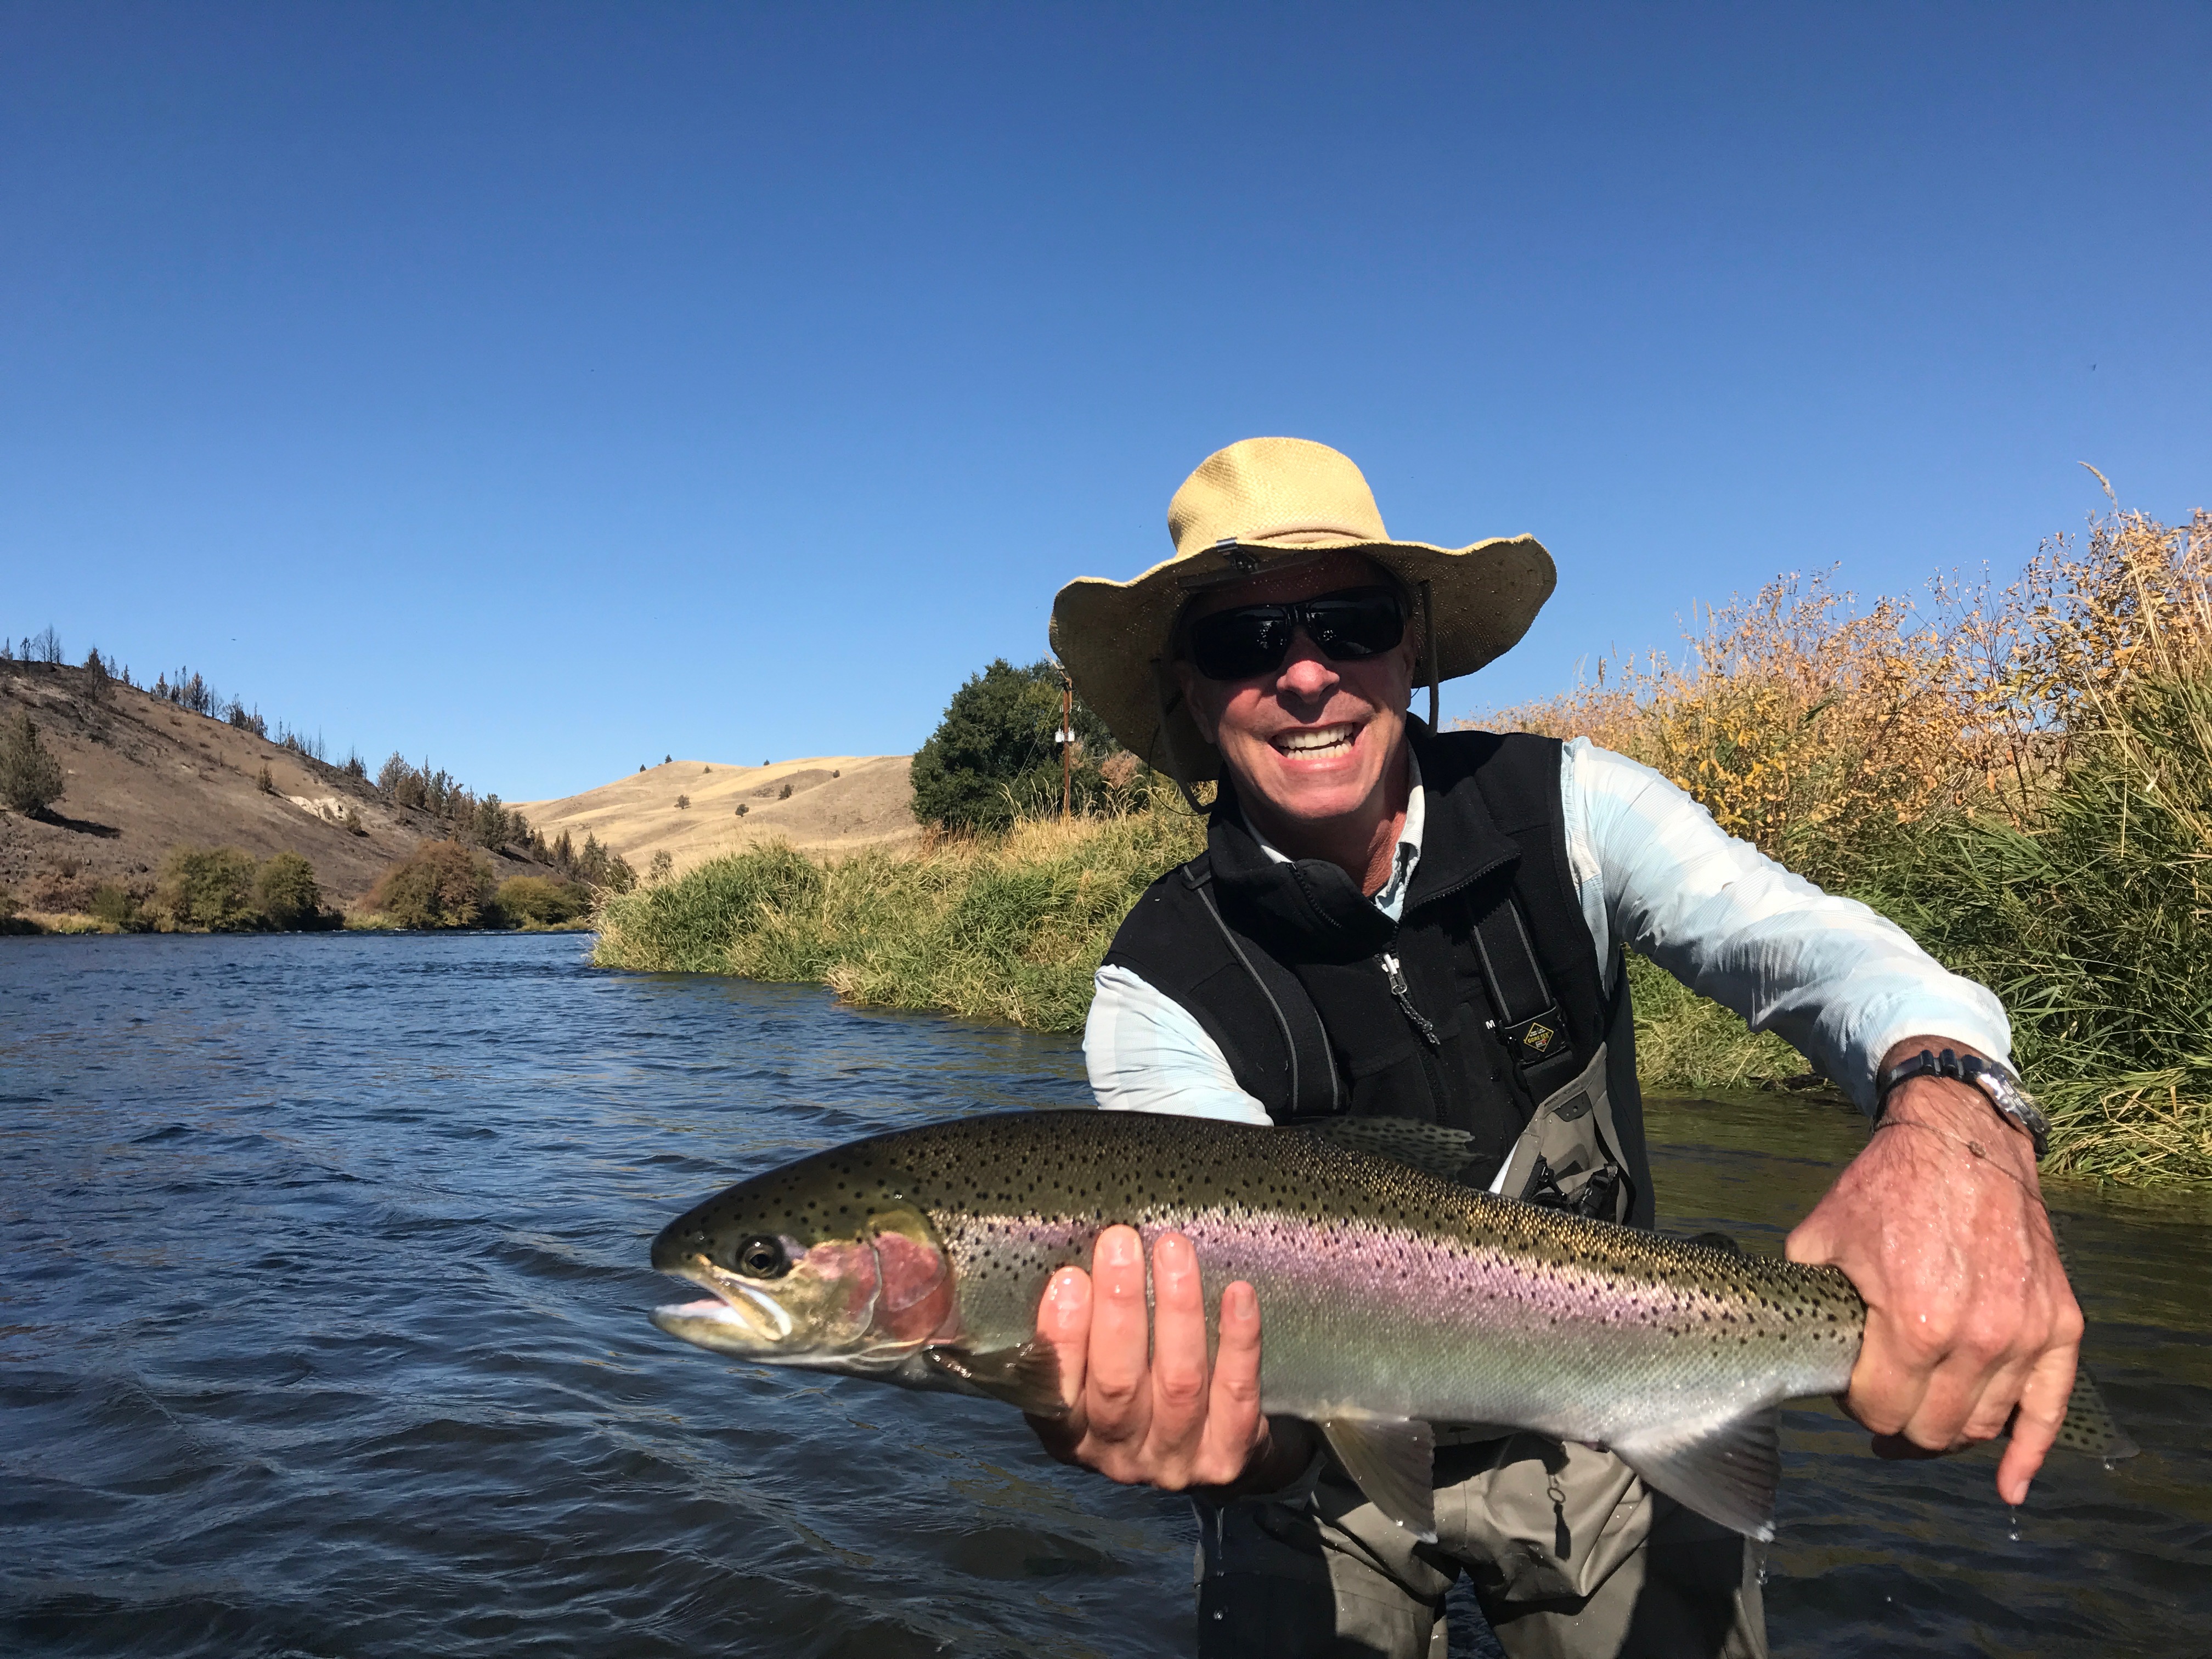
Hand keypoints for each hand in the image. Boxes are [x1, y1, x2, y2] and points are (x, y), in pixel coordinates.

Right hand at [1025, 1224, 1305, 1492]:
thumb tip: (1082, 1262)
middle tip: (1121, 1242)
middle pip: (1118, 1383)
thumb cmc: (1138, 1390)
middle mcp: (1119, 1455)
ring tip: (1174, 1251)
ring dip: (1178, 1310)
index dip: (1062, 1338)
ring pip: (1179, 1382)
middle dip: (1119, 1308)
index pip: (1056, 1392)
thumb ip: (1083, 1334)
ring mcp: (1176, 1459)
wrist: (1207, 1453)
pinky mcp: (1228, 1456)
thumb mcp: (1091, 1376)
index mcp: (1072, 1435)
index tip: (1069, 1279)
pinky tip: (1238, 1293)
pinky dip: (1238, 1341)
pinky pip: (1236, 1394)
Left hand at [1787, 1039, 2081, 1505]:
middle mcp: (1978, 1339)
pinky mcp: (2060, 1325)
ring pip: (1982, 1424)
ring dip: (1948, 1432)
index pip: (1881, 1409)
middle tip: (1881, 1405)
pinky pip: (2050, 1408)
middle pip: (1933, 1428)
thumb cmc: (1886, 1186)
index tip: (1850, 1387)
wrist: (1960, 1138)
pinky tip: (2009, 1484)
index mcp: (1914, 1324)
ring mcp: (2026, 1335)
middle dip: (1899, 1424)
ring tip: (1920, 1422)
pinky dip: (2029, 1453)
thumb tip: (1797, 1346)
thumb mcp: (1821, 1238)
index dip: (1857, 1405)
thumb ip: (1811, 1299)